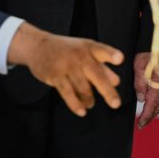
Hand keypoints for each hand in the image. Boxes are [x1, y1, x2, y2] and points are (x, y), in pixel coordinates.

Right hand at [8, 22, 122, 116]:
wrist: (38, 46)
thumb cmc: (68, 50)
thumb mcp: (85, 52)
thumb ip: (102, 66)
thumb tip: (116, 82)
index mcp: (90, 48)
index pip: (102, 50)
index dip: (111, 54)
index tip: (120, 59)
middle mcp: (79, 56)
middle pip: (96, 74)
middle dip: (107, 90)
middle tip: (115, 104)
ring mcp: (66, 66)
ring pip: (83, 88)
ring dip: (89, 99)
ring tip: (91, 104)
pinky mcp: (55, 76)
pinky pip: (67, 93)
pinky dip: (75, 104)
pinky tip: (82, 111)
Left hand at [134, 52, 158, 127]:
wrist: (158, 44)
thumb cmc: (147, 54)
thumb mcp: (139, 66)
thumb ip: (140, 83)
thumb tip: (142, 100)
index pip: (153, 102)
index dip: (147, 115)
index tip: (140, 124)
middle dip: (151, 115)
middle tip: (141, 124)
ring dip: (155, 110)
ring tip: (145, 118)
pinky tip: (153, 106)